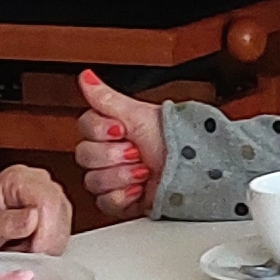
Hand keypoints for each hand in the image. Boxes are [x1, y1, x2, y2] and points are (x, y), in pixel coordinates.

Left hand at [0, 165, 73, 254]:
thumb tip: (32, 218)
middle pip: (59, 211)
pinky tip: (33, 249)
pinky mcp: (57, 210)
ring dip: (49, 245)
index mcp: (16, 179)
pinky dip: (51, 247)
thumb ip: (3, 224)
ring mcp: (50, 194)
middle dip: (47, 241)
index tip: (35, 252)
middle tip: (24, 255)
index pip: (47, 200)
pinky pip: (64, 231)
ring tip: (24, 251)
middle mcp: (37, 181)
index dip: (46, 231)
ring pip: (65, 223)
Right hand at [73, 69, 165, 217]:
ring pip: (93, 181)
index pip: (85, 128)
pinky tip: (139, 188)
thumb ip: (106, 98)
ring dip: (120, 175)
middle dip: (112, 155)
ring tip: (143, 170)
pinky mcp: (121, 202)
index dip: (101, 131)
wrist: (195, 169)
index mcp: (111, 130)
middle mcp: (109, 154)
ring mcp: (114, 179)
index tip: (121, 130)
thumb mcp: (138, 114)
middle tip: (135, 151)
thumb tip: (86, 76)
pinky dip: (123, 196)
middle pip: (85, 156)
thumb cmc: (174, 138)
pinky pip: (104, 203)